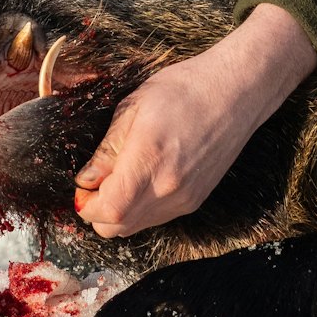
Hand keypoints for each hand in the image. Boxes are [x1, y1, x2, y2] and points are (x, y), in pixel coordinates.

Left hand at [73, 3, 316, 236]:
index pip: (107, 210)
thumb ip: (108, 149)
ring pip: (135, 227)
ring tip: (120, 176)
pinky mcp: (195, 201)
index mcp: (149, 159)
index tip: (82, 184)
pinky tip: (143, 178)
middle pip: (117, 227)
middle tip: (96, 181)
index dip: (86, 204)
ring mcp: (184, 198)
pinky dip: (140, 208)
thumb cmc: (185, 88)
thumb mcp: (134, 106)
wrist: (234, 92)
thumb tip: (85, 180)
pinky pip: (156, 218)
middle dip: (97, 211)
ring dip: (118, 211)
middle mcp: (168, 188)